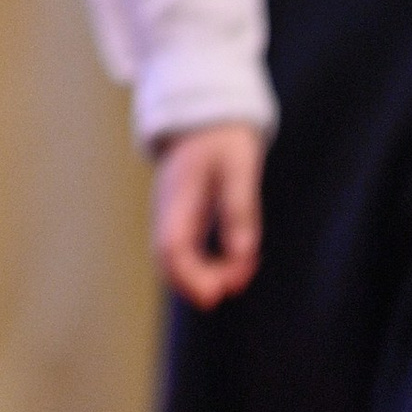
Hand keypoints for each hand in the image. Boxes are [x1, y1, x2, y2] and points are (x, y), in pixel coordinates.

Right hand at [151, 124, 263, 307]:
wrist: (205, 117)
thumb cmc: (223, 139)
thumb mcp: (239, 167)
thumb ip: (240, 208)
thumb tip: (245, 254)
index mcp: (177, 198)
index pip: (171, 248)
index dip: (190, 276)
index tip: (217, 294)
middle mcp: (166, 211)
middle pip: (168, 262)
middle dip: (197, 284)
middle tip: (235, 286)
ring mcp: (171, 216)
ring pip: (175, 261)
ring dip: (204, 277)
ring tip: (240, 276)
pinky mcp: (181, 219)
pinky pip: (186, 253)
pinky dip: (207, 266)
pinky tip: (235, 264)